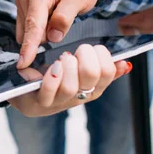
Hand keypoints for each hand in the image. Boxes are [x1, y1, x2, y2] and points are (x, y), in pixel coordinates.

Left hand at [9, 44, 129, 116]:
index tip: (92, 49)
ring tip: (61, 60)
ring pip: (71, 86)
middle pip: (91, 75)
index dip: (101, 55)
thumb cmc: (57, 77)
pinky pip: (49, 92)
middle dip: (84, 55)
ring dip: (66, 65)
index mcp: (94, 88)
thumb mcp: (81, 70)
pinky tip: (53, 68)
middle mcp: (80, 98)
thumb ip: (102, 67)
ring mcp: (60, 102)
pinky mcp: (40, 103)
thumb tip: (125, 64)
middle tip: (75, 52)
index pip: (108, 71)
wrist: (28, 93)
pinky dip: (52, 78)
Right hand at [15, 0, 104, 67]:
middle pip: (28, 30)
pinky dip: (40, 31)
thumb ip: (65, 17)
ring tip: (58, 20)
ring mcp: (22, 0)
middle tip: (63, 25)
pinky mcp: (23, 7)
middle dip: (43, 36)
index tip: (23, 63)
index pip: (33, 23)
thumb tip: (52, 36)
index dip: (29, 45)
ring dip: (42, 33)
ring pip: (26, 31)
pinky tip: (51, 21)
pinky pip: (28, 28)